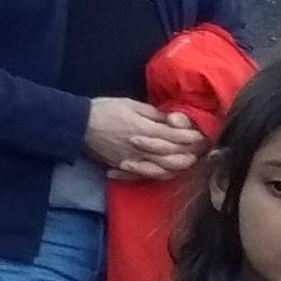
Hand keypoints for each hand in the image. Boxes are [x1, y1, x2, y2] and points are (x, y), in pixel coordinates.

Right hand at [84, 96, 206, 180]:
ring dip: (178, 167)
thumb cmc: (105, 110)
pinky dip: (157, 175)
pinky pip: (145, 175)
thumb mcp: (131, 105)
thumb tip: (173, 120)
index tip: (202, 135)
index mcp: (145, 130)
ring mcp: (133, 160)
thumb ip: (154, 114)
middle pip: (173, 156)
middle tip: (201, 151)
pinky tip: (165, 172)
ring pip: (162, 169)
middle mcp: (142, 148)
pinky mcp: (124, 166)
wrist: (78, 125)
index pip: (176, 137)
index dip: (191, 137)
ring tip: (187, 163)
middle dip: (189, 154)